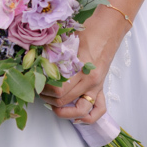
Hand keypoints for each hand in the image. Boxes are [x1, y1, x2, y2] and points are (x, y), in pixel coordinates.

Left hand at [40, 9, 125, 123]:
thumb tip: (39, 62)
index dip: (45, 89)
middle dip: (48, 98)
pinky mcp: (101, 87)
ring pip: (80, 111)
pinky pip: (99, 110)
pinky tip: (76, 117)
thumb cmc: (90, 30)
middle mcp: (90, 81)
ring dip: (64, 111)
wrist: (109, 28)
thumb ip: (57, 54)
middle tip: (39, 90)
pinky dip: (88, 117)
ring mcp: (97, 86)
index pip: (59, 89)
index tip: (36, 83)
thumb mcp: (69, 40)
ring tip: (53, 105)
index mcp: (82, 68)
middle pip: (65, 99)